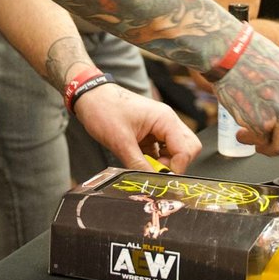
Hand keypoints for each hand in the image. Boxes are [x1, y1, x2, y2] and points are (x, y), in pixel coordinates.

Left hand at [72, 83, 199, 172]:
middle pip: (188, 149)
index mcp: (165, 119)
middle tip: (156, 172)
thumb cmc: (104, 109)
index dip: (176, 168)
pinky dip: (155, 160)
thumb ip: (138, 164)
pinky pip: (162, 151)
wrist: (90, 96)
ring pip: (177, 151)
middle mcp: (167, 122)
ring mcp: (160, 127)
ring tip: (145, 167)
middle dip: (175, 165)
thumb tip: (150, 183)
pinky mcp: (151, 133)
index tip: (161, 179)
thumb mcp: (120, 142)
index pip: (186, 149)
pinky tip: (141, 162)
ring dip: (165, 163)